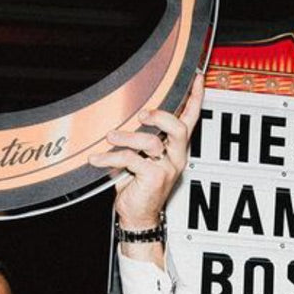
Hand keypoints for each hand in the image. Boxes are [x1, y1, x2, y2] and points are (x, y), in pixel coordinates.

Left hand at [88, 72, 204, 234]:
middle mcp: (175, 157)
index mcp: (175, 149)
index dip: (194, 98)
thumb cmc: (137, 187)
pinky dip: (110, 157)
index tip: (196, 78)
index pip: (190, 120)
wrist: (136, 216)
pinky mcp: (154, 178)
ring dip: (125, 138)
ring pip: (150, 142)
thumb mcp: (138, 158)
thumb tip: (121, 117)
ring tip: (109, 137)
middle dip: (159, 116)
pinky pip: (131, 159)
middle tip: (141, 115)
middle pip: (178, 127)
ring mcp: (167, 168)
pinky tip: (98, 159)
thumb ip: (137, 139)